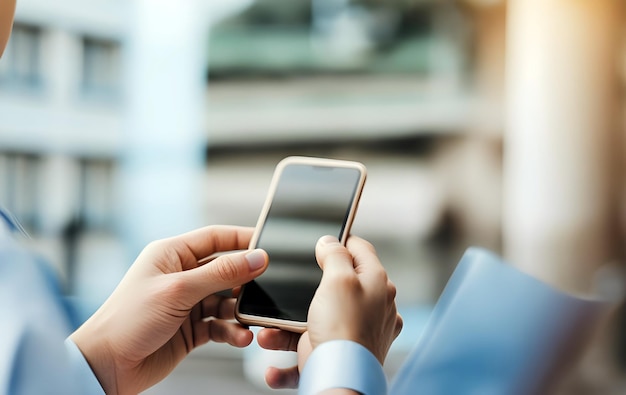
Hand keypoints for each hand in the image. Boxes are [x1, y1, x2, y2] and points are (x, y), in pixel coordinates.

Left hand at [70, 225, 267, 393]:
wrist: (106, 365)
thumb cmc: (128, 320)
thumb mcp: (178, 290)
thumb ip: (221, 273)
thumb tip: (256, 258)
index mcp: (172, 254)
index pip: (215, 238)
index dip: (242, 239)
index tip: (268, 245)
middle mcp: (181, 276)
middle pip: (225, 270)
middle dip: (245, 281)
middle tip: (265, 289)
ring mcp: (186, 303)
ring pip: (226, 300)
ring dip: (239, 311)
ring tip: (250, 320)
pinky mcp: (190, 329)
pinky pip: (220, 325)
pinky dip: (231, 331)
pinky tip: (239, 337)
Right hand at [257, 235, 402, 388]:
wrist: (341, 381)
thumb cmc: (344, 331)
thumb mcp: (338, 279)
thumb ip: (335, 254)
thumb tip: (330, 241)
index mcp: (377, 284)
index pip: (361, 251)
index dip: (340, 241)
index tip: (322, 240)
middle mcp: (371, 308)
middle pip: (332, 288)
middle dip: (300, 294)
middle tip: (285, 293)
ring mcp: (356, 333)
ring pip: (314, 324)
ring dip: (284, 331)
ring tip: (268, 336)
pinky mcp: (340, 356)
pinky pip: (308, 356)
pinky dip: (287, 364)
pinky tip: (273, 368)